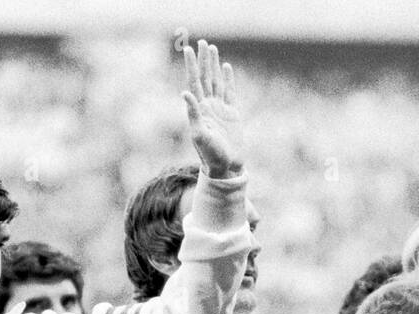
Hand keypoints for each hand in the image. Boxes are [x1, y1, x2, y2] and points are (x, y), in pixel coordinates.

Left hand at [182, 39, 241, 178]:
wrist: (226, 167)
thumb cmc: (210, 155)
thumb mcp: (200, 135)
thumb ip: (193, 113)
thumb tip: (185, 93)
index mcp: (199, 109)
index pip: (194, 82)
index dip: (191, 66)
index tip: (188, 50)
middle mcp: (208, 106)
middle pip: (205, 77)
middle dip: (203, 60)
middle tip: (203, 42)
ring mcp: (220, 109)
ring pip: (216, 81)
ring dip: (214, 65)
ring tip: (212, 49)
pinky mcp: (232, 114)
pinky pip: (230, 92)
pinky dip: (228, 79)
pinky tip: (226, 68)